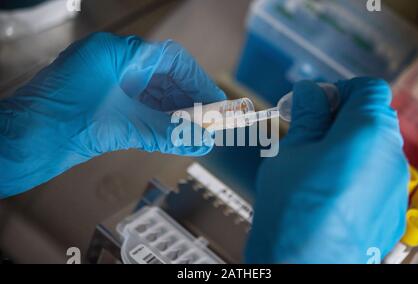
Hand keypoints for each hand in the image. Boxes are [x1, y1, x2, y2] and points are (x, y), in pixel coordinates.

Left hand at [0, 32, 225, 197]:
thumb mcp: (121, 126)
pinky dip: (158, 120)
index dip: (197, 81)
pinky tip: (174, 134)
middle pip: (164, 76)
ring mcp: (107, 81)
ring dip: (175, 112)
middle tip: (210, 122)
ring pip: (153, 93)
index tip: (216, 102)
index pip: (170, 59)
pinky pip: (140, 106)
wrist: (19, 145)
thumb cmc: (59, 125)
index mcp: (115, 53)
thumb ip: (166, 132)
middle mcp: (113, 62)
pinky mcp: (103, 101)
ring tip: (197, 132)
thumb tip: (202, 139)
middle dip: (189, 100)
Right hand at [246, 78, 408, 263]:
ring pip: (373, 151)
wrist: (305, 266)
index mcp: (368, 131)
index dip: (339, 90)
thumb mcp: (292, 150)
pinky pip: (376, 180)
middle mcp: (391, 156)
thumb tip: (311, 93)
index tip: (315, 103)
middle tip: (308, 132)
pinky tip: (327, 191)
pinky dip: (355, 175)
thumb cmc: (294, 209)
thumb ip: (308, 115)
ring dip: (347, 147)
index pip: (367, 88)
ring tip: (313, 165)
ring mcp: (394, 187)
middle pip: (373, 119)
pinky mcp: (391, 211)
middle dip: (341, 119)